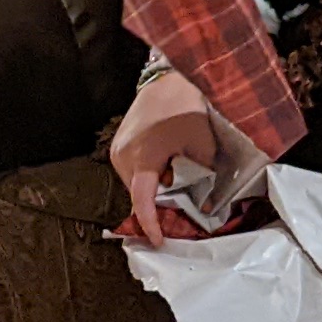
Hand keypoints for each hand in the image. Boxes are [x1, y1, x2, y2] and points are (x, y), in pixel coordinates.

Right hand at [107, 70, 220, 239]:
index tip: (159, 242)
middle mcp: (123, 158)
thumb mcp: (202, 146)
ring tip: (175, 185)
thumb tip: (203, 206)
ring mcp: (117, 151)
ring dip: (153, 190)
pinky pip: (132, 171)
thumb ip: (203, 178)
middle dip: (158, 205)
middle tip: (181, 212)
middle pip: (138, 195)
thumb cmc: (186, 109)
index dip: (151, 224)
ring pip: (135, 184)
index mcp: (142, 159)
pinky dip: (147, 177)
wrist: (167, 79)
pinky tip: (164, 170)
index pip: (142, 201)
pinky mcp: (118, 145)